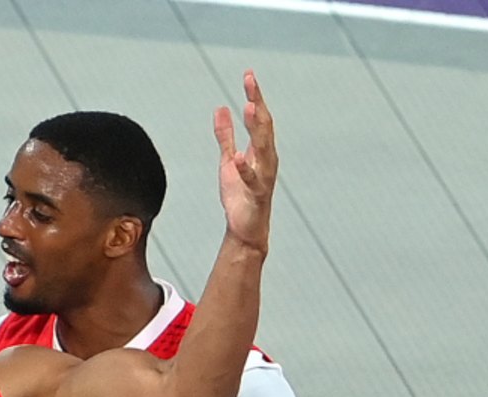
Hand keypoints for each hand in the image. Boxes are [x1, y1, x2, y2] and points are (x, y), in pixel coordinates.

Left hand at [214, 70, 276, 254]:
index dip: (255, 96)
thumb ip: (225, 136)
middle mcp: (267, 160)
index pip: (260, 119)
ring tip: (250, 108)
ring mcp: (264, 177)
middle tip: (250, 81)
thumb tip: (221, 109)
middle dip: (258, 103)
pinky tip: (238, 157)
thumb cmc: (240, 195)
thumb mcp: (228, 161)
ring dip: (257, 128)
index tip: (248, 75)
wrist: (245, 229)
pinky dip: (246, 169)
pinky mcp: (256, 195)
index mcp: (261, 151)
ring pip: (264, 148)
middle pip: (264, 127)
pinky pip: (253, 180)